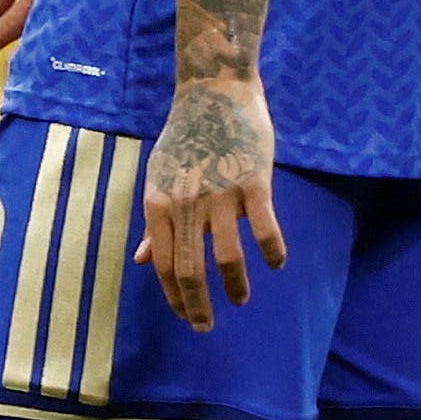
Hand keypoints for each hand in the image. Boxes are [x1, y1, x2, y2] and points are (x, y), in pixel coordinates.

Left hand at [137, 73, 286, 332]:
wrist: (214, 91)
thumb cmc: (186, 138)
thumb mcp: (160, 179)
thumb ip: (157, 224)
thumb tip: (143, 262)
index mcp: (159, 204)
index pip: (164, 264)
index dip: (174, 296)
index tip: (184, 316)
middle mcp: (186, 204)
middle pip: (191, 270)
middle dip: (198, 306)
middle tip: (206, 328)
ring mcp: (221, 194)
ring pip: (228, 257)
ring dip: (236, 286)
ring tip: (241, 299)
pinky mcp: (253, 182)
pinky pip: (264, 229)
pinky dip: (272, 252)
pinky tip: (277, 264)